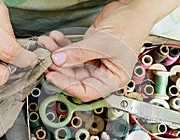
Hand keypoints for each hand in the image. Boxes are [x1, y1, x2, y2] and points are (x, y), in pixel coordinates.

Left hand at [38, 0, 179, 101]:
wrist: (132, 8)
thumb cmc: (131, 27)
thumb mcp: (104, 43)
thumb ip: (80, 53)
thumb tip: (58, 60)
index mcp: (112, 79)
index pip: (87, 91)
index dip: (68, 86)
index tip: (53, 76)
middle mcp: (103, 72)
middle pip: (75, 77)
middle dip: (59, 67)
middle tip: (46, 58)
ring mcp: (94, 61)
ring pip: (70, 63)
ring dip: (57, 54)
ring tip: (46, 44)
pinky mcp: (88, 50)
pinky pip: (71, 51)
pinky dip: (61, 45)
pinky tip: (55, 38)